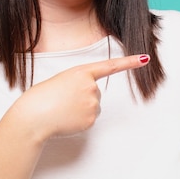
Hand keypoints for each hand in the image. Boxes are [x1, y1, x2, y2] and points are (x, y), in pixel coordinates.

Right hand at [11, 54, 149, 140]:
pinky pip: (89, 118)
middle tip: (64, 98)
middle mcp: (91, 87)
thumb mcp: (62, 80)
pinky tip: (67, 118)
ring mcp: (92, 104)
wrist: (34, 116)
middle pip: (95, 91)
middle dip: (82, 96)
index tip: (145, 59)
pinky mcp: (90, 119)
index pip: (111, 66)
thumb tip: (91, 95)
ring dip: (81, 108)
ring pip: (93, 106)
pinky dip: (80, 119)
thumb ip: (80, 82)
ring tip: (63, 108)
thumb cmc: (43, 96)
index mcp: (82, 72)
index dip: (130, 62)